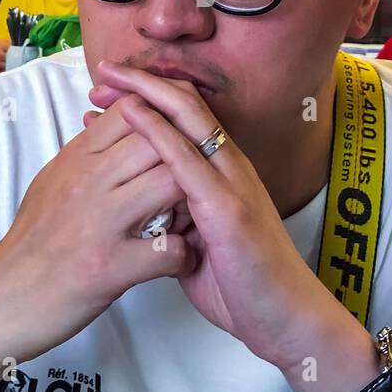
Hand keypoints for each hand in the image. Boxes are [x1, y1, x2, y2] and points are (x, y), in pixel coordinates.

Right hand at [0, 96, 194, 386]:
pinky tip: (176, 261)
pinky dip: (183, 255)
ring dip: (192, 202)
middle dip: (186, 159)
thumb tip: (111, 125)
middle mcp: (87, 181)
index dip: (163, 122)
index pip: (133, 110)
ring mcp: (99, 223)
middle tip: (194, 183)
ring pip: (172, 184)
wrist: (1, 301)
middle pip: (160, 140)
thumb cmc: (32, 243)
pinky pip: (170, 249)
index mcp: (75, 158)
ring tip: (190, 219)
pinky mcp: (109, 267)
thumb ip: (85, 154)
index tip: (173, 146)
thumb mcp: (51, 183)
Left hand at [89, 61, 356, 374]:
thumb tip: (148, 217)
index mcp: (225, 174)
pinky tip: (131, 114)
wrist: (287, 322)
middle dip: (142, 83)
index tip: (109, 90)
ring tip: (108, 78)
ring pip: (188, 118)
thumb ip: (176, 222)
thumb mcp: (200, 245)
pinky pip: (186, 158)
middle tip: (103, 69)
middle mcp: (232, 167)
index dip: (150, 97)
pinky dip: (156, 130)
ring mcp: (233, 183)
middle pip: (186, 104)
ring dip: (144, 93)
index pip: (187, 118)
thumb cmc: (245, 288)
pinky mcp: (228, 207)